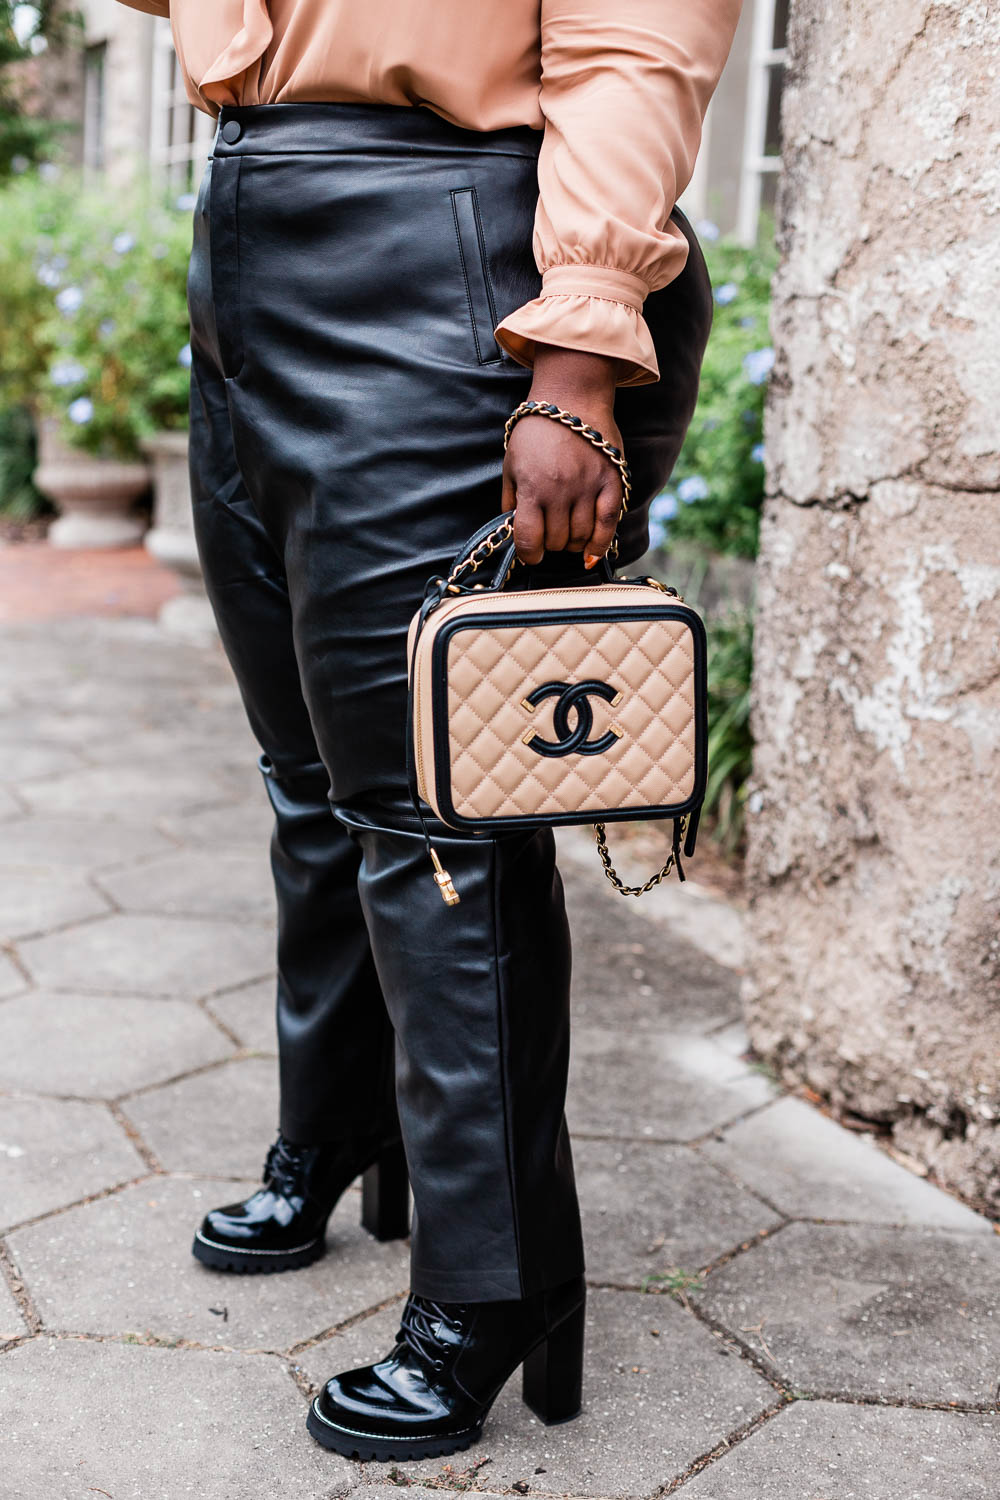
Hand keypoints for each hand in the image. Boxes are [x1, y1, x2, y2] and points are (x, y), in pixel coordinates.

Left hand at [501, 347, 622, 567]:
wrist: (571, 397)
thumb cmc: (536, 431)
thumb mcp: (511, 463)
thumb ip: (511, 499)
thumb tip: (512, 530)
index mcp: (532, 487)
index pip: (529, 539)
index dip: (529, 555)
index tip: (530, 555)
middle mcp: (560, 491)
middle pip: (557, 541)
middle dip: (550, 544)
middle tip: (550, 535)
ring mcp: (587, 487)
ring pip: (581, 537)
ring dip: (573, 543)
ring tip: (568, 534)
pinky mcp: (610, 482)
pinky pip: (608, 524)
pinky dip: (600, 545)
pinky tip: (592, 555)